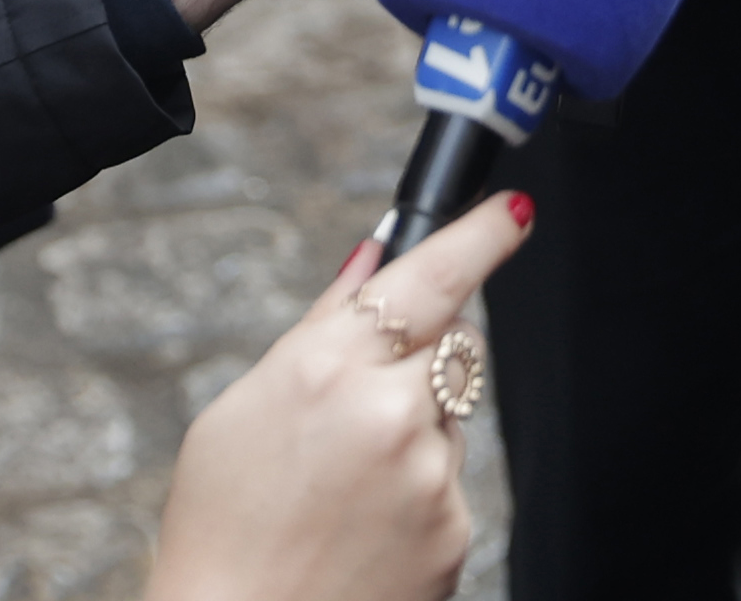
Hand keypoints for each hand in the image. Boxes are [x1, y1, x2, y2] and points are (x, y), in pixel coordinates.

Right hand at [143, 203, 531, 600]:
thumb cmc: (224, 526)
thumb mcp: (239, 412)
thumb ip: (318, 328)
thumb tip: (372, 259)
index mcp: (324, 367)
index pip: (429, 277)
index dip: (483, 236)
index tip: (516, 212)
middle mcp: (388, 412)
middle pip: (456, 338)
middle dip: (429, 345)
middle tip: (374, 388)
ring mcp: (428, 474)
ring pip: (450, 413)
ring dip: (415, 426)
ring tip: (344, 484)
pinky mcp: (454, 529)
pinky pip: (448, 479)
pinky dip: (417, 488)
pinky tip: (363, 523)